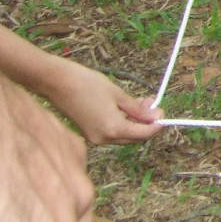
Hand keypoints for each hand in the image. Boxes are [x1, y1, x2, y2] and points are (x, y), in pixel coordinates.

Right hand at [29, 61, 160, 146]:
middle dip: (146, 122)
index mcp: (113, 129)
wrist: (57, 82)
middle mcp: (104, 138)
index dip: (157, 125)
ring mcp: (95, 137)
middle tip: (153, 103)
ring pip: (124, 135)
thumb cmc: (87, 84)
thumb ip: (137, 109)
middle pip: (134, 137)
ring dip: (135, 121)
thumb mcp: (118, 94)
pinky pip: (112, 131)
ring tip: (141, 101)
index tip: (163, 112)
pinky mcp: (89, 133)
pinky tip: (126, 106)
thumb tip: (155, 117)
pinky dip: (122, 121)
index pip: (143, 134)